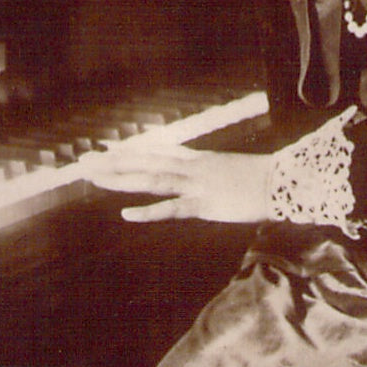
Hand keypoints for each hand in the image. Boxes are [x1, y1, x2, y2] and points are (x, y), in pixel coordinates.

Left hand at [79, 142, 272, 222]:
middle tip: (83, 163)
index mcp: (196, 159)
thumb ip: (208, 170)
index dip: (128, 153)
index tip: (104, 152)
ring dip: (120, 180)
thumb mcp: (228, 169)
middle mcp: (191, 168)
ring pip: (150, 180)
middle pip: (144, 163)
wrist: (283, 182)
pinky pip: (171, 208)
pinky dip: (148, 211)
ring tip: (93, 179)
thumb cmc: (260, 179)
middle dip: (112, 164)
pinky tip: (126, 214)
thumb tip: (197, 169)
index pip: (154, 153)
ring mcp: (196, 185)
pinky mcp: (204, 204)